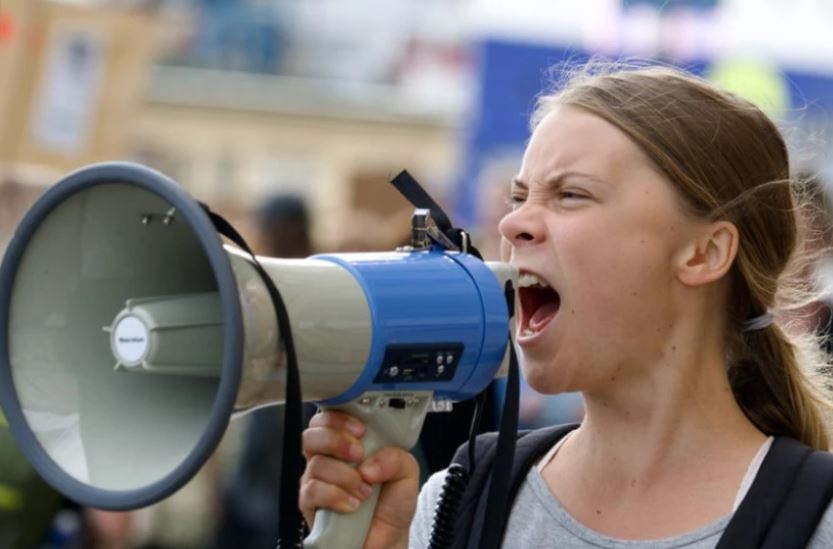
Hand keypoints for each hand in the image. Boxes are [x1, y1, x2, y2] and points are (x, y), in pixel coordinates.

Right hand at [300, 410, 419, 548]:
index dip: (339, 418)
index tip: (361, 429)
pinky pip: (312, 491)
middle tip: (358, 455)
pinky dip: (335, 496)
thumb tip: (367, 464)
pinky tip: (352, 505)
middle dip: (336, 441)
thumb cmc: (392, 503)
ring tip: (365, 492)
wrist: (389, 538)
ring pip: (316, 464)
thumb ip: (395, 457)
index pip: (329, 418)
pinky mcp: (310, 504)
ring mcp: (316, 481)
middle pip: (312, 435)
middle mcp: (328, 459)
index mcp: (347, 443)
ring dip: (345, 476)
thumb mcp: (406, 472)